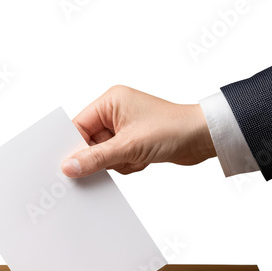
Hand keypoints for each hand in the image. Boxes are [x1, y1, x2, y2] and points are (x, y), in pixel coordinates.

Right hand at [61, 85, 215, 177]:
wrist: (203, 138)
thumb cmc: (172, 129)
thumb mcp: (128, 146)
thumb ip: (96, 158)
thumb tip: (69, 166)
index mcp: (110, 101)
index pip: (78, 126)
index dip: (74, 146)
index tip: (68, 166)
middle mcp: (115, 111)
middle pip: (90, 142)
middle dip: (103, 156)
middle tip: (115, 160)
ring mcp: (124, 127)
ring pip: (104, 154)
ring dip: (118, 162)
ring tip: (136, 157)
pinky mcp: (133, 141)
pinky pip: (117, 159)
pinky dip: (127, 164)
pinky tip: (142, 160)